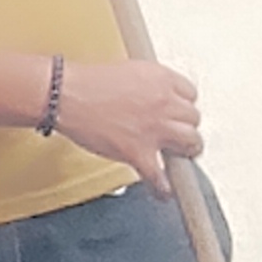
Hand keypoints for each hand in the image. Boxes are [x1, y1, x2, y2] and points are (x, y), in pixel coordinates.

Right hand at [56, 54, 200, 190]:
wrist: (67, 96)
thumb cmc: (88, 84)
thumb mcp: (128, 71)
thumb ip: (147, 86)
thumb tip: (151, 99)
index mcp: (161, 79)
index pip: (191, 94)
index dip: (183, 105)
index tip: (178, 111)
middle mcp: (163, 103)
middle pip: (194, 118)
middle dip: (186, 126)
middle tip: (178, 133)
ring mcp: (154, 129)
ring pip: (190, 142)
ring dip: (186, 151)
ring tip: (179, 155)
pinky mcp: (139, 152)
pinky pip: (161, 176)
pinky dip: (163, 187)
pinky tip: (163, 190)